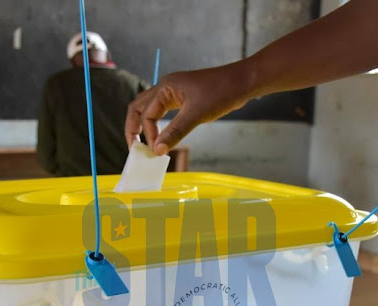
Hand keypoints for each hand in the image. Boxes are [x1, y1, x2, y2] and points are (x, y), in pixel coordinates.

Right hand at [125, 63, 251, 154]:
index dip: (148, 134)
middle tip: (134, 148)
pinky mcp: (183, 98)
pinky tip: (161, 136)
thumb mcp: (196, 114)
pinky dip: (158, 124)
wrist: (243, 82)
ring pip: (149, 109)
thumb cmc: (222, 92)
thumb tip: (157, 150)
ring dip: (144, 126)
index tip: (155, 151)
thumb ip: (175, 132)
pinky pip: (163, 111)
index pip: (146, 114)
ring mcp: (174, 92)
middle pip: (139, 108)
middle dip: (134, 128)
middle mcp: (166, 87)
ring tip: (143, 144)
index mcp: (165, 87)